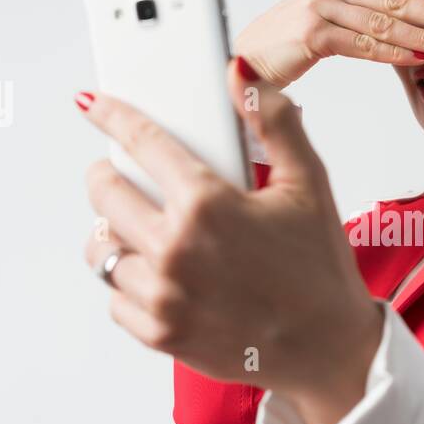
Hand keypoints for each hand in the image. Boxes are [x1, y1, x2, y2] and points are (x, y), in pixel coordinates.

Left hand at [77, 61, 382, 423]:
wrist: (328, 348)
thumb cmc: (320, 269)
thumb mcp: (309, 184)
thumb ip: (274, 122)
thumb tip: (242, 75)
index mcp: (209, 205)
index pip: (141, 142)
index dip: (113, 115)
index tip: (95, 105)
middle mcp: (176, 249)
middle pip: (104, 193)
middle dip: (108, 174)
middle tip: (121, 173)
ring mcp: (164, 295)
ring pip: (101, 249)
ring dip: (114, 232)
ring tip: (140, 227)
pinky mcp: (160, 333)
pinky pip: (115, 298)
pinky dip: (128, 283)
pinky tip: (157, 272)